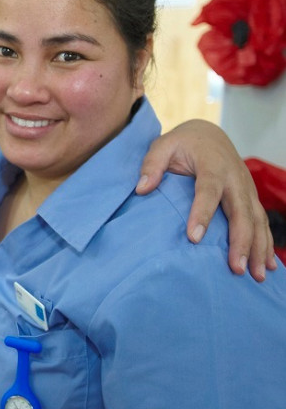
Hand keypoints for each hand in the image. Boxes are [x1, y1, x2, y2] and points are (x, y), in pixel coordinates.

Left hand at [136, 119, 274, 280]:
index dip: (202, 214)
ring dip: (257, 248)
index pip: (208, 191)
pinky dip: (265, 243)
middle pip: (240, 212)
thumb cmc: (182, 143)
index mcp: (212, 165)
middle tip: (235, 268)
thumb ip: (151, 165)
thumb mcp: (162, 146)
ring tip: (255, 275)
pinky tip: (266, 265)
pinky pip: (261, 221)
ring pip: (256, 220)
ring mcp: (246, 188)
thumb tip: (141, 189)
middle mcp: (234, 178)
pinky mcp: (250, 197)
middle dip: (241, 241)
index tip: (193, 238)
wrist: (208, 134)